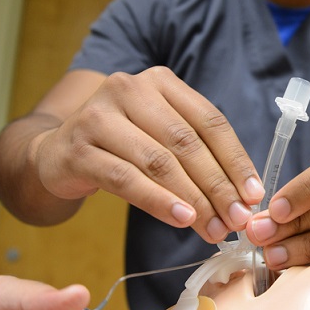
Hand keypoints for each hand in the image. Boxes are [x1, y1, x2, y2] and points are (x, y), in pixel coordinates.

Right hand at [30, 67, 263, 240]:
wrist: (55, 153)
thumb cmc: (122, 145)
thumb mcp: (160, 136)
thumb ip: (198, 156)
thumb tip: (243, 196)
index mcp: (160, 82)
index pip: (209, 121)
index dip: (236, 159)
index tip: (254, 194)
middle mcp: (128, 89)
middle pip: (186, 143)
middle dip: (217, 185)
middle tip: (237, 219)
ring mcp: (99, 116)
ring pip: (158, 161)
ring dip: (192, 199)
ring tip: (213, 227)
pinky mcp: (77, 148)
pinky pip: (126, 178)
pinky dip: (158, 201)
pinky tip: (181, 218)